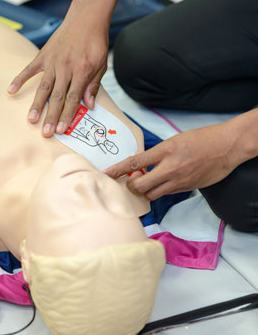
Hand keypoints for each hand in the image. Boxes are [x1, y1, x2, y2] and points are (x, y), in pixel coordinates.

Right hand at [8, 9, 108, 137]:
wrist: (86, 17)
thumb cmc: (95, 42)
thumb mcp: (101, 64)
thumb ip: (93, 86)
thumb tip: (88, 106)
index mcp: (81, 71)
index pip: (73, 99)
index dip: (67, 116)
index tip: (61, 130)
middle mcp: (66, 68)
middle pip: (57, 97)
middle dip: (51, 116)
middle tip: (45, 133)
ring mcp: (53, 61)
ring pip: (44, 87)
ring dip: (37, 105)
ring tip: (31, 120)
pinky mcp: (44, 55)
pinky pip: (30, 69)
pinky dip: (20, 79)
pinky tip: (11, 91)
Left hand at [104, 123, 239, 199]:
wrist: (226, 147)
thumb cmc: (201, 139)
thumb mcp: (174, 141)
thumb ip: (157, 154)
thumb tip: (141, 165)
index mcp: (165, 150)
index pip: (134, 163)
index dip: (117, 170)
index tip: (106, 174)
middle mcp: (170, 168)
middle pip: (140, 186)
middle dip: (131, 186)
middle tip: (131, 181)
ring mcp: (179, 181)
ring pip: (151, 195)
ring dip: (145, 191)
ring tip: (147, 182)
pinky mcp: (187, 189)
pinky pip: (166, 194)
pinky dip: (160, 191)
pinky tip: (163, 183)